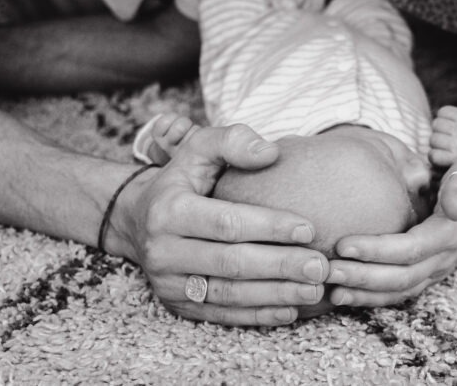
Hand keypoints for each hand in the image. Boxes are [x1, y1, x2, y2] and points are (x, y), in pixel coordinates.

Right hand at [113, 117, 329, 325]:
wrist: (137, 218)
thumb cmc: (181, 178)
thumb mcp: (198, 148)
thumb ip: (233, 141)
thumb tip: (270, 153)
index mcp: (169, 210)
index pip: (226, 222)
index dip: (269, 226)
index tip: (308, 229)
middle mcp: (164, 251)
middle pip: (231, 263)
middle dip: (280, 266)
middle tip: (320, 266)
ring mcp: (169, 283)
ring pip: (228, 294)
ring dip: (275, 295)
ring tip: (314, 290)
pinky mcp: (178, 305)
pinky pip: (221, 315)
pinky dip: (257, 315)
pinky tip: (289, 310)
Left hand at [325, 159, 456, 307]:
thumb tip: (453, 205)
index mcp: (449, 233)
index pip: (409, 249)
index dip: (376, 250)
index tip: (343, 244)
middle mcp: (442, 258)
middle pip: (400, 277)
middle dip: (361, 276)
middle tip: (327, 269)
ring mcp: (435, 270)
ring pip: (398, 291)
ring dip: (363, 293)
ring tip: (329, 288)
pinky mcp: (426, 275)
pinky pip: (399, 293)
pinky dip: (371, 298)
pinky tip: (344, 295)